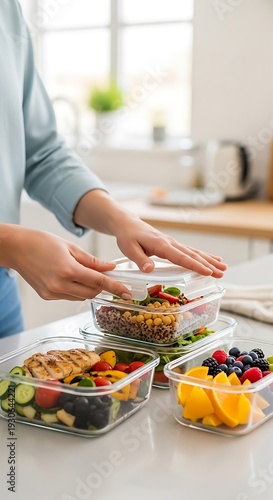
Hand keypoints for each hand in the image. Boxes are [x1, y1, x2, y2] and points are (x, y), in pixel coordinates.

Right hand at [5, 227, 131, 300]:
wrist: (17, 248)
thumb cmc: (41, 242)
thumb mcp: (71, 247)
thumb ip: (92, 261)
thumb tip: (110, 267)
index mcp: (68, 270)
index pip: (99, 282)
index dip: (115, 288)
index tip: (126, 293)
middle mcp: (60, 285)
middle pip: (92, 292)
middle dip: (101, 286)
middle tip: (104, 275)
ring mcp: (52, 292)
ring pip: (81, 296)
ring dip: (88, 288)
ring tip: (82, 272)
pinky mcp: (47, 296)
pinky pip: (69, 296)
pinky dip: (75, 289)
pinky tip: (69, 277)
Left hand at [74, 190, 227, 277]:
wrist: (127, 223)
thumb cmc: (127, 236)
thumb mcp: (128, 248)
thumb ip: (140, 259)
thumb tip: (150, 269)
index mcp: (160, 244)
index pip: (180, 257)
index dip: (194, 265)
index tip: (207, 272)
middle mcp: (170, 243)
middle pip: (192, 255)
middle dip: (208, 264)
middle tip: (222, 273)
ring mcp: (173, 243)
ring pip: (194, 252)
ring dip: (209, 261)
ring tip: (223, 268)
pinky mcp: (173, 245)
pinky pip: (190, 251)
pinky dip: (203, 256)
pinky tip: (213, 261)